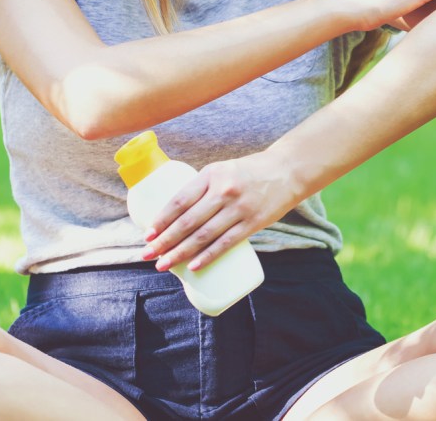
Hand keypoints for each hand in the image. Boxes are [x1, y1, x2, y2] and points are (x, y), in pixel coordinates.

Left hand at [139, 152, 299, 272]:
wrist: (287, 171)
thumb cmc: (249, 172)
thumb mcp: (222, 170)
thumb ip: (203, 189)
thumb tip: (177, 216)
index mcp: (212, 174)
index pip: (179, 200)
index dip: (162, 219)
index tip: (148, 234)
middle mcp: (223, 191)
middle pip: (187, 221)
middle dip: (164, 241)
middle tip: (148, 254)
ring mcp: (238, 208)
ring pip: (203, 236)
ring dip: (180, 253)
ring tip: (164, 264)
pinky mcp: (252, 223)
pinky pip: (225, 243)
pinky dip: (207, 256)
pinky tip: (193, 266)